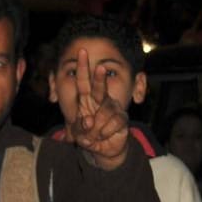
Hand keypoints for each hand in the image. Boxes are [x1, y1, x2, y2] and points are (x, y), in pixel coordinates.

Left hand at [65, 45, 133, 169]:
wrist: (104, 149)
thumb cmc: (89, 136)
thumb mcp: (79, 134)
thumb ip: (80, 128)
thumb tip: (89, 121)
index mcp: (86, 100)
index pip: (83, 81)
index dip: (82, 67)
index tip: (81, 52)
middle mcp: (100, 100)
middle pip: (99, 87)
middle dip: (99, 77)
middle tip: (100, 67)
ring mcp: (113, 108)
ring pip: (106, 110)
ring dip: (97, 125)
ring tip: (94, 134)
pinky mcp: (122, 118)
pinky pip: (114, 122)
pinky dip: (105, 131)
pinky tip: (104, 135)